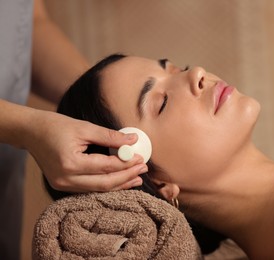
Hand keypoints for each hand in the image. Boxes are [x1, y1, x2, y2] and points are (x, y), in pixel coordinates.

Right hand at [24, 109, 147, 192]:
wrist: (30, 132)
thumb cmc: (55, 126)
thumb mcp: (85, 127)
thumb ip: (110, 136)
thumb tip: (133, 141)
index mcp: (70, 163)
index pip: (106, 167)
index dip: (126, 164)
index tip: (141, 159)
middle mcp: (65, 179)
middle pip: (104, 184)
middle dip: (126, 177)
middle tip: (143, 170)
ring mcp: (62, 185)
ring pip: (98, 189)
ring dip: (119, 184)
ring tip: (136, 179)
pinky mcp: (62, 185)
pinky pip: (89, 188)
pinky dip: (106, 184)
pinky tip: (119, 180)